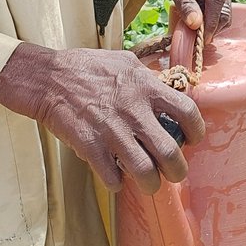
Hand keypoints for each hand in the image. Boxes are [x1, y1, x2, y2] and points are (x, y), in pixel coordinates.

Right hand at [0, 43, 203, 193]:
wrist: (49, 78)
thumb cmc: (87, 67)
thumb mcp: (124, 61)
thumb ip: (148, 77)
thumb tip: (168, 89)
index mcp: (145, 87)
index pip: (187, 111)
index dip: (197, 130)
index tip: (192, 139)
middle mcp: (133, 110)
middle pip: (170, 153)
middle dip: (177, 171)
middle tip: (174, 173)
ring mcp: (112, 130)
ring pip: (145, 173)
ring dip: (151, 184)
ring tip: (149, 183)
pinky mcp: (91, 146)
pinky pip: (113, 178)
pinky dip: (117, 184)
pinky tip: (116, 178)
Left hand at [139, 0, 231, 42]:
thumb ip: (183, 2)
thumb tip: (196, 24)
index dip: (211, 19)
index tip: (202, 37)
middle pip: (224, 6)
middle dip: (213, 25)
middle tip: (198, 40)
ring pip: (226, 11)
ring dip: (213, 25)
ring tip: (195, 31)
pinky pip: (221, 12)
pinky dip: (212, 23)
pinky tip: (198, 24)